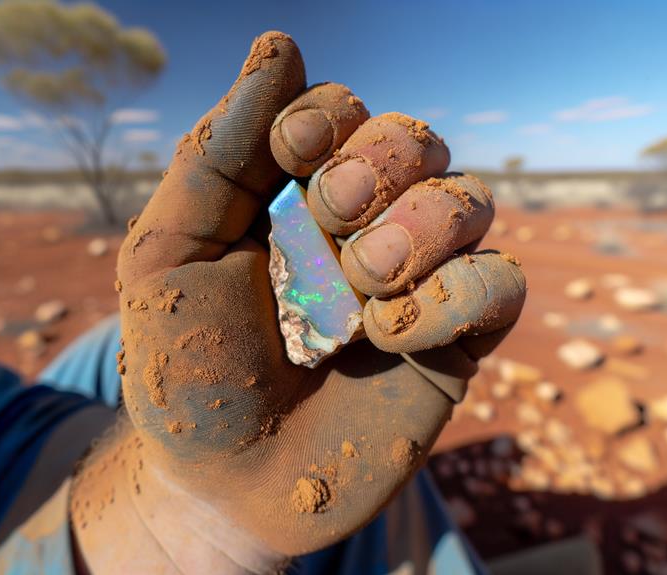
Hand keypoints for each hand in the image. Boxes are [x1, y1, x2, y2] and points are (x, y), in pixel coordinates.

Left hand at [73, 31, 524, 572]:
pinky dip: (455, 295)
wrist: (223, 484)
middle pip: (416, 138)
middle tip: (333, 213)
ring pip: (471, 196)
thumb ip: (216, 153)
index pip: (341, 109)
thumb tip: (281, 43)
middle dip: (380, 161)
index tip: (294, 148)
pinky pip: (501, 283)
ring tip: (362, 281)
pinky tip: (390, 337)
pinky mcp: (455, 339)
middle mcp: (362, 227)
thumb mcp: (165, 254)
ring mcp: (414, 282)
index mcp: (291, 195)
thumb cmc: (185, 368)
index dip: (329, 113)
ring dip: (422, 224)